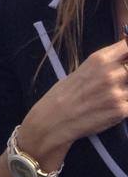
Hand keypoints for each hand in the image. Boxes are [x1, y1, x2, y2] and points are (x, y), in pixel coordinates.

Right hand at [20, 38, 127, 164]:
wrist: (55, 117)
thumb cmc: (65, 92)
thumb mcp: (83, 69)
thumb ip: (106, 65)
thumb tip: (124, 62)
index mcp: (100, 59)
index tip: (126, 59)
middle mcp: (111, 73)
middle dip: (127, 73)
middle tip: (118, 82)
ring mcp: (118, 92)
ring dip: (126, 91)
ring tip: (112, 95)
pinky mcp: (122, 110)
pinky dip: (126, 104)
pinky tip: (114, 107)